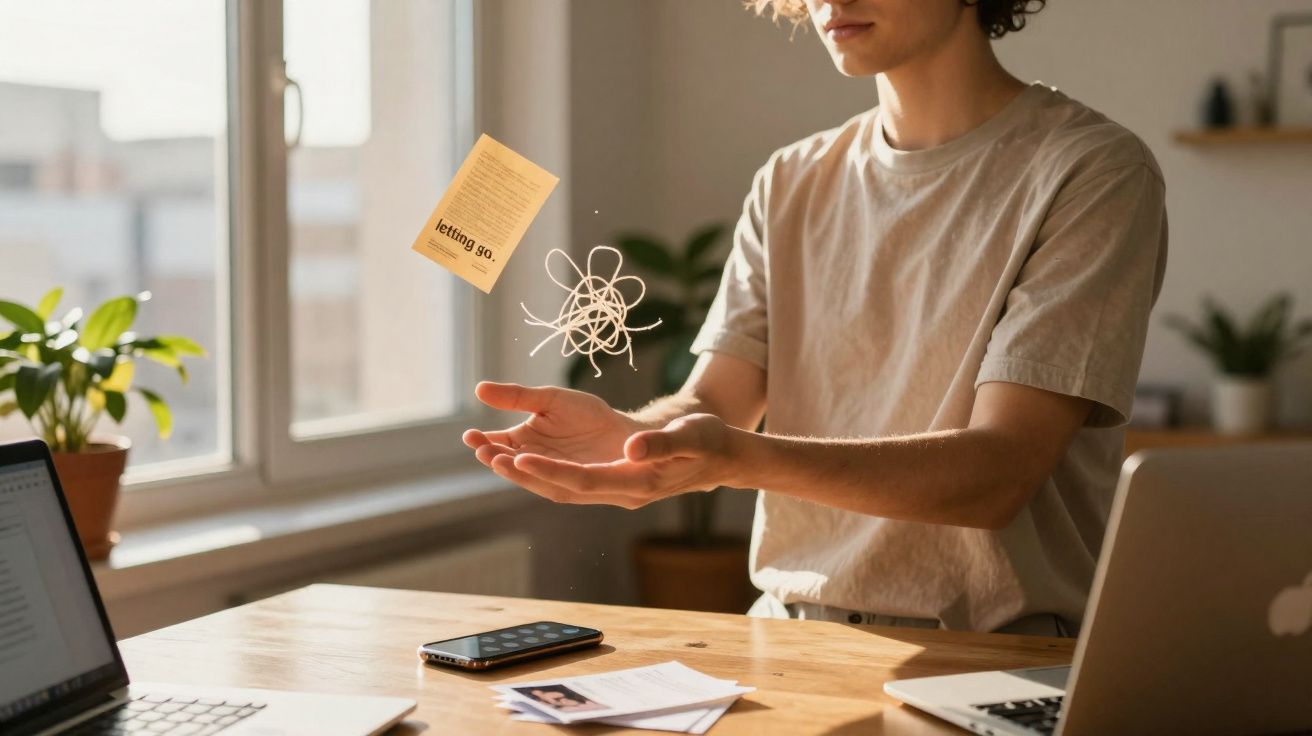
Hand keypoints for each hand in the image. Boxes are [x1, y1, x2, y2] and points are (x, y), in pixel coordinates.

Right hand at [464, 382, 643, 466]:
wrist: (625, 432)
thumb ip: (517, 397)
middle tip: (481, 449)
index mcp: (524, 441)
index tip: (469, 435)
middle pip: (507, 462)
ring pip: (527, 475)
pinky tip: (527, 462)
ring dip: (511, 469)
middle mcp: (534, 462)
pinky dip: (539, 474)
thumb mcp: (550, 399)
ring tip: (498, 458)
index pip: (497, 443)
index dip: (482, 442)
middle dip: (493, 456)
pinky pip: (553, 480)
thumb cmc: (588, 416)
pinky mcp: (572, 485)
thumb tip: (478, 389)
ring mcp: (552, 475)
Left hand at [508, 413, 745, 508]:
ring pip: (560, 487)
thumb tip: (632, 449)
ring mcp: (615, 490)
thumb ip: (661, 444)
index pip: (584, 482)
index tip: (518, 456)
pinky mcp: (612, 481)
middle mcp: (621, 493)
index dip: (549, 471)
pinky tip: (520, 454)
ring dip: (526, 473)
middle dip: (524, 473)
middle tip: (486, 454)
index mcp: (638, 483)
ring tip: (489, 453)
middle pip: (562, 489)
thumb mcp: (691, 436)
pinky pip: (568, 480)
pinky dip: (542, 469)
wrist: (720, 456)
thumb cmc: (707, 440)